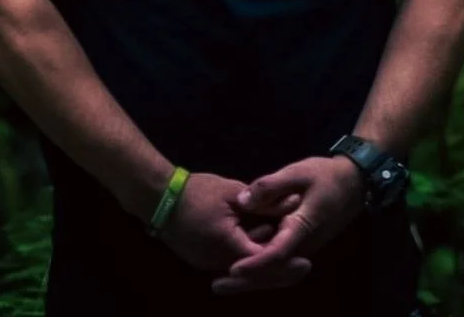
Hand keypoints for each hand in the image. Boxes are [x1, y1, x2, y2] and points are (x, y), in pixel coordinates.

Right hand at [157, 172, 307, 282]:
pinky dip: (246, 256)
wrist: (158, 196)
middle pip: (254, 272)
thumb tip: (295, 202)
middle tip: (303, 265)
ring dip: (262, 261)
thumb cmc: (197, 191)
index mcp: (226, 246)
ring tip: (285, 253)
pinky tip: (259, 242)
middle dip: (278, 269)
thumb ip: (266, 203)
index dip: (285, 263)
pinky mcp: (200, 259)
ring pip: (242, 269)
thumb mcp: (235, 192)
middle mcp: (217, 262)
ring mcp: (206, 263)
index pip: (262, 262)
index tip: (306, 261)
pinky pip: (229, 262)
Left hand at [210, 156, 365, 295]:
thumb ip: (271, 186)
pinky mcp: (301, 244)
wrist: (354, 183)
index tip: (232, 269)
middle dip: (245, 281)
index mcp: (302, 227)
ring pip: (276, 271)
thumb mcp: (298, 172)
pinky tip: (241, 269)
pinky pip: (279, 263)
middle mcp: (303, 245)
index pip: (277, 252)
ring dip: (250, 279)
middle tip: (217, 286)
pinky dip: (260, 269)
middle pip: (273, 271)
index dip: (255, 263)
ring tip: (222, 283)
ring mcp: (304, 247)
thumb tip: (243, 200)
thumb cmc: (325, 175)